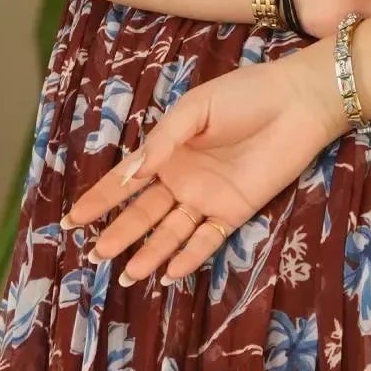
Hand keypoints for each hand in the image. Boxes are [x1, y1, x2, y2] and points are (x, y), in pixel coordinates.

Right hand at [65, 44, 349, 285]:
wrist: (297, 102)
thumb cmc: (244, 95)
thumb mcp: (194, 110)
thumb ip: (162, 142)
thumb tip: (130, 176)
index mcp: (168, 151)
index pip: (126, 181)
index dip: (100, 200)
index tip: (73, 220)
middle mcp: (183, 179)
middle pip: (144, 213)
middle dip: (119, 232)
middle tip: (95, 254)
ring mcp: (208, 197)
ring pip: (171, 232)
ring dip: (150, 252)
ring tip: (127, 275)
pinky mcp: (236, 211)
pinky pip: (208, 239)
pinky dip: (189, 256)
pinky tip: (169, 273)